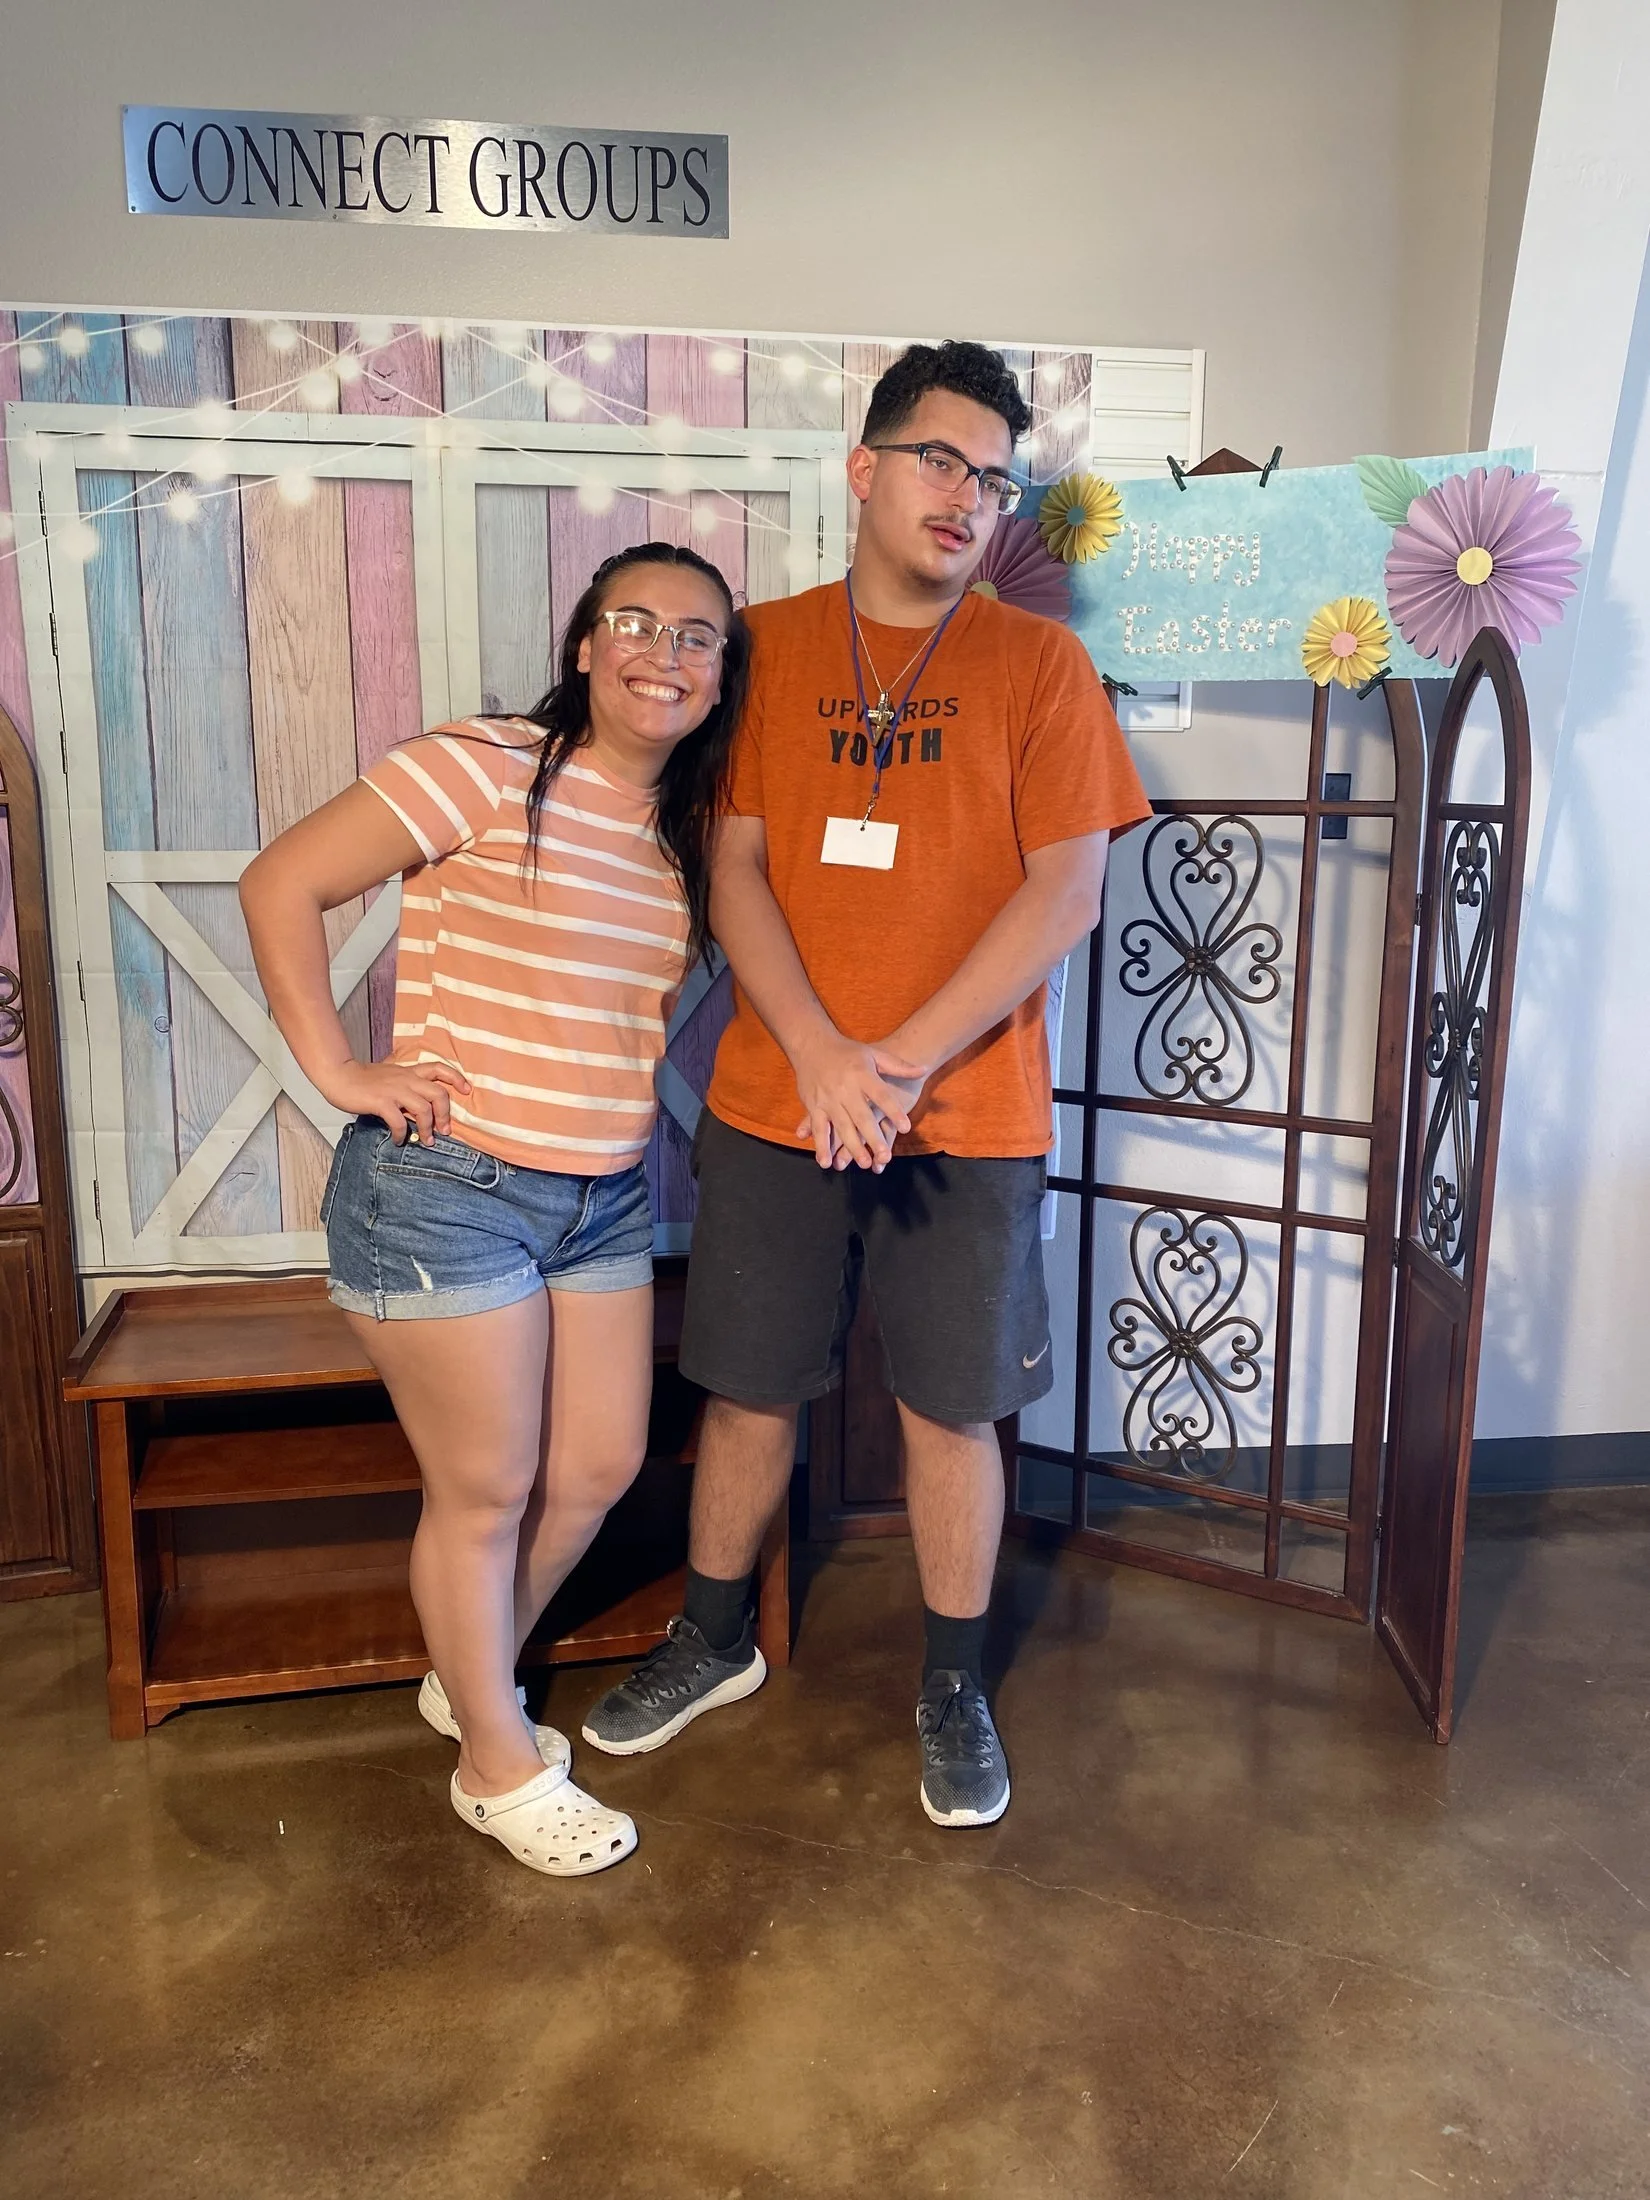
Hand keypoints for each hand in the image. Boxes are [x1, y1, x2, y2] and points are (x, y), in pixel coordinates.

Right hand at [320, 1058, 470, 1145]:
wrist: (339, 1075)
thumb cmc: (363, 1080)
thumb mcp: (390, 1077)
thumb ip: (406, 1086)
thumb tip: (419, 1107)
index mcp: (409, 1072)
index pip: (439, 1068)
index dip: (456, 1078)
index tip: (467, 1090)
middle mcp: (406, 1079)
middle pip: (439, 1094)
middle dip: (446, 1116)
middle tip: (444, 1131)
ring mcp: (394, 1090)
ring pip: (424, 1109)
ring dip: (427, 1129)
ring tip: (424, 1141)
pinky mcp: (381, 1102)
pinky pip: (399, 1121)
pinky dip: (402, 1134)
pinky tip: (399, 1141)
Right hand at [790, 1027, 923, 1171]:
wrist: (811, 1044)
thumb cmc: (847, 1052)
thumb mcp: (874, 1054)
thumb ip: (899, 1066)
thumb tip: (924, 1070)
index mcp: (862, 1075)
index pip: (881, 1096)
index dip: (894, 1112)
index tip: (906, 1127)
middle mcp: (845, 1089)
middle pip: (862, 1117)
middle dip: (873, 1138)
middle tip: (885, 1156)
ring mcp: (828, 1099)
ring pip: (841, 1127)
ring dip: (851, 1147)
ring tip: (864, 1163)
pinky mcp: (814, 1106)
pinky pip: (818, 1128)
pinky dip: (821, 1145)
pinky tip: (826, 1162)